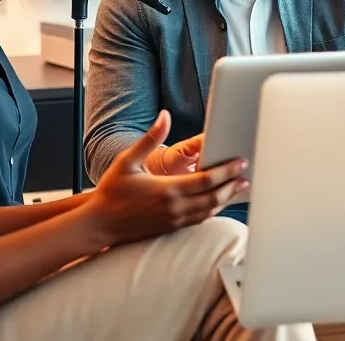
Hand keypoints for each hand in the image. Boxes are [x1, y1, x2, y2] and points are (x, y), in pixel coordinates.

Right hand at [85, 112, 246, 247]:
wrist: (99, 225)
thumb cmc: (111, 191)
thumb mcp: (128, 160)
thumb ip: (150, 138)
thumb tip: (164, 115)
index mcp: (168, 189)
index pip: (207, 180)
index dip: (227, 171)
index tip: (240, 162)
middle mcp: (175, 208)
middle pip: (214, 197)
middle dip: (232, 185)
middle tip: (246, 175)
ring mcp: (174, 221)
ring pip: (209, 211)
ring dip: (226, 199)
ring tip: (238, 188)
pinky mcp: (171, 229)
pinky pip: (199, 220)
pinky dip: (213, 211)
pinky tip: (217, 203)